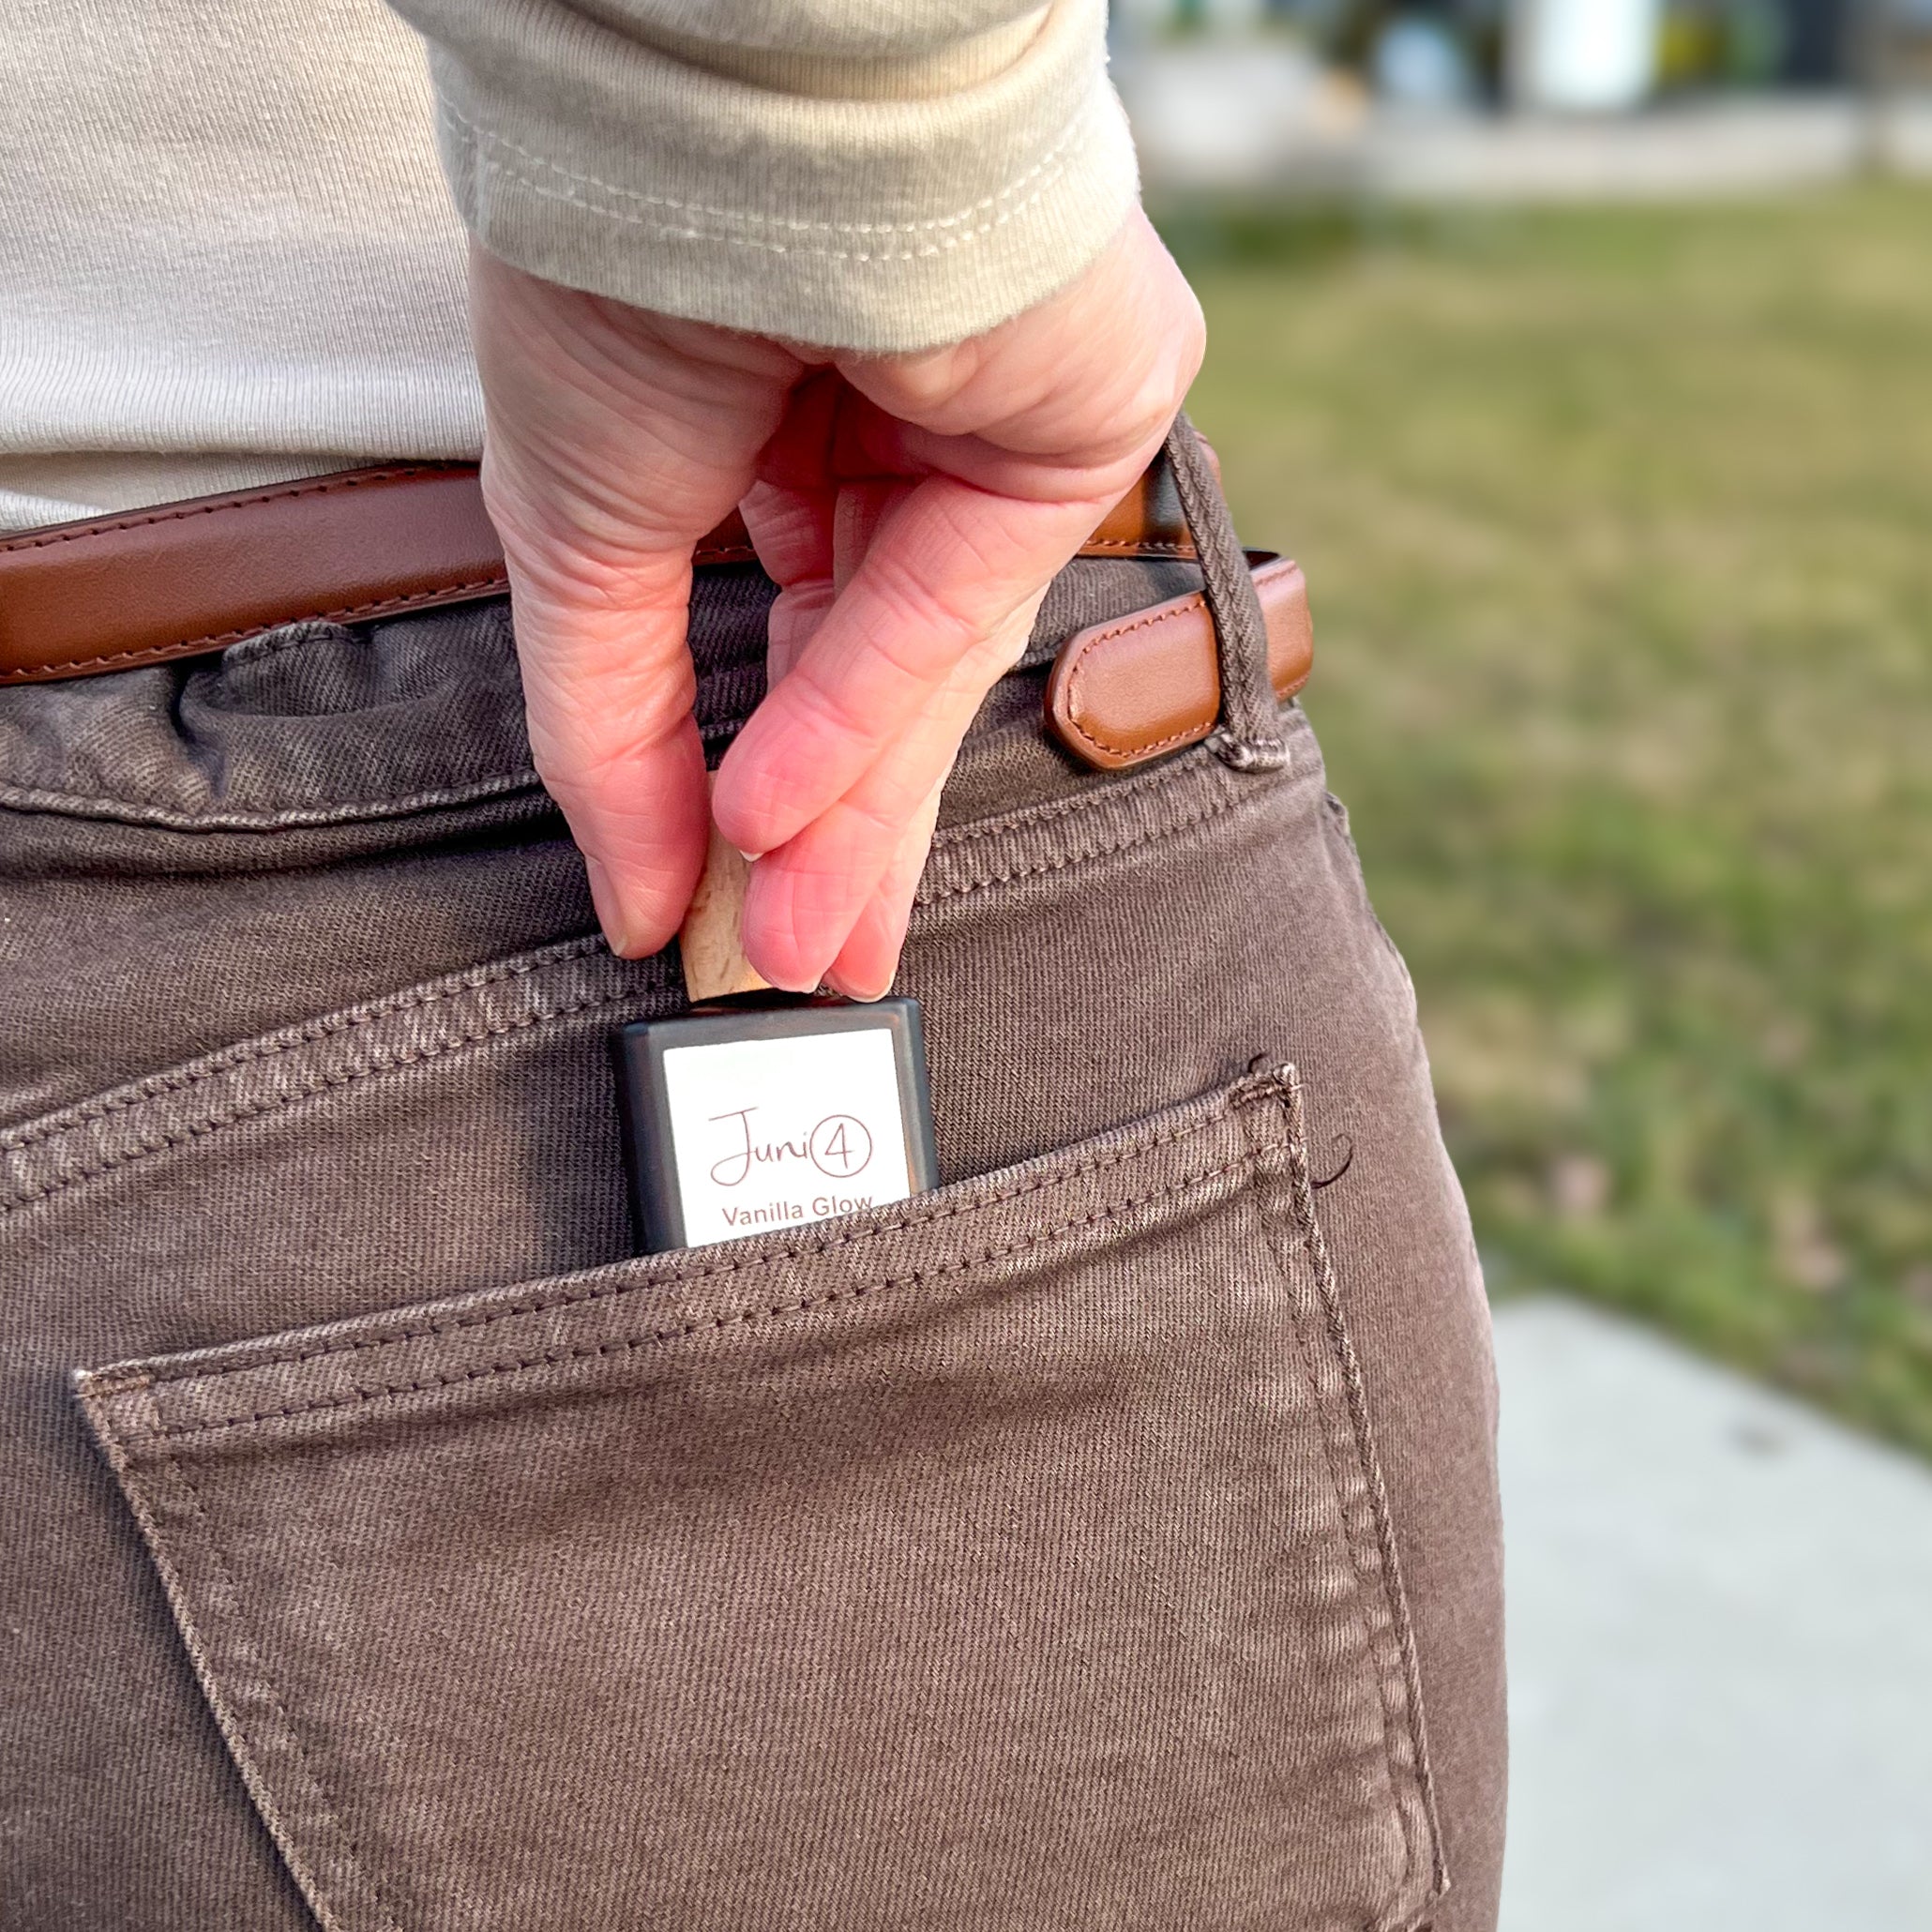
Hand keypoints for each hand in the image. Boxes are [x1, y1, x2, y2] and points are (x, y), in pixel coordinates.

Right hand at [469, 208, 1203, 996]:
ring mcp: (999, 422)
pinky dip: (864, 708)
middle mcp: (900, 427)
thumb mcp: (574, 535)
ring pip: (925, 661)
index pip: (787, 634)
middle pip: (870, 678)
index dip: (747, 782)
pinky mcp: (1082, 414)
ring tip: (800, 946)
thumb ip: (611, 735)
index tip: (711, 911)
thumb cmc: (616, 275)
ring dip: (855, 816)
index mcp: (783, 425)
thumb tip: (641, 906)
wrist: (714, 110)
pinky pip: (959, 597)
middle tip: (790, 972)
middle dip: (824, 840)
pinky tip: (783, 817)